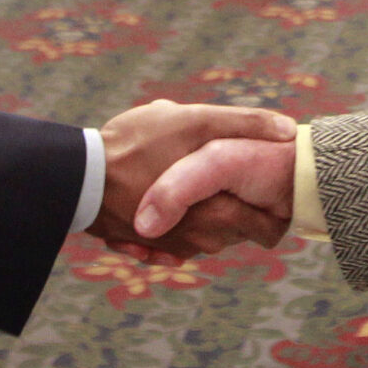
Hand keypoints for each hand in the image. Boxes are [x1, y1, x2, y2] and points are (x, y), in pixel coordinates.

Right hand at [96, 100, 293, 260]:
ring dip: (205, 226)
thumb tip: (289, 129)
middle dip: (239, 220)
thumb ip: (243, 123)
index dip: (273, 214)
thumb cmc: (138, 145)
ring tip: (201, 197)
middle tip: (240, 198)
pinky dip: (171, 231)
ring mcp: (168, 244)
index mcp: (216, 213)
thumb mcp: (194, 121)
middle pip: (230, 236)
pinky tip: (166, 211)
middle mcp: (195, 237)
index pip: (262, 227)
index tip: (277, 203)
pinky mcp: (142, 245)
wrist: (78, 177)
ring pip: (199, 240)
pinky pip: (168, 245)